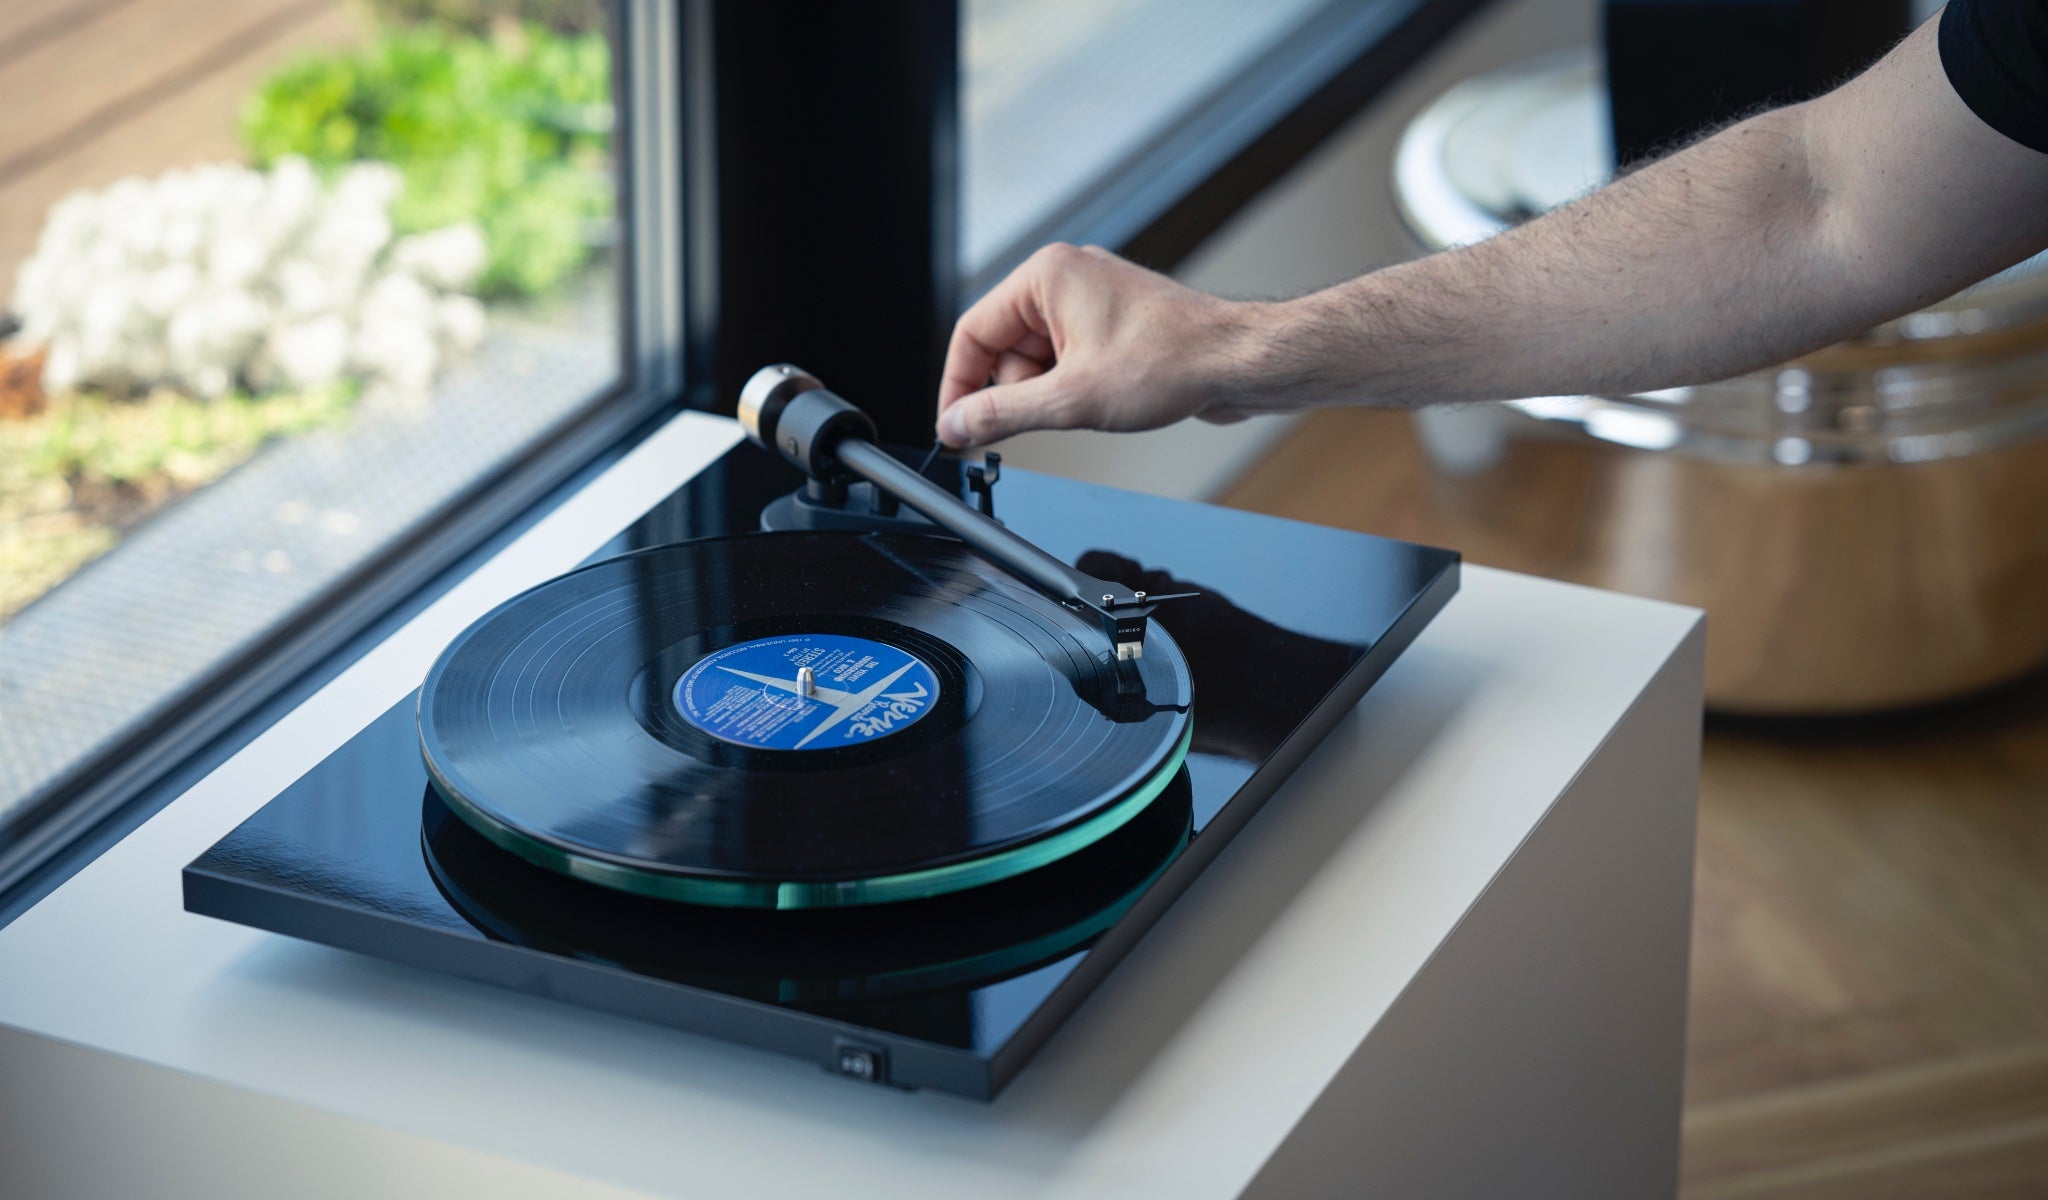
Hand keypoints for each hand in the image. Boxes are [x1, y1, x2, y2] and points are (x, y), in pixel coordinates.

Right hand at [935, 243, 1273, 447]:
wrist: (1240, 364)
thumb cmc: (1173, 361)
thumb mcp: (1070, 399)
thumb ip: (1002, 413)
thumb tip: (957, 425)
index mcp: (1046, 276)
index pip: (972, 332)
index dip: (958, 386)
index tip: (955, 427)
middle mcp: (1066, 280)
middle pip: (1004, 349)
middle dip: (1019, 392)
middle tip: (1049, 418)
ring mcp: (1092, 303)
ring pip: (1038, 361)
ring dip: (1052, 395)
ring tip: (1091, 405)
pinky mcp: (1114, 326)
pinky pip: (1069, 363)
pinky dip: (1076, 390)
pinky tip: (1107, 400)